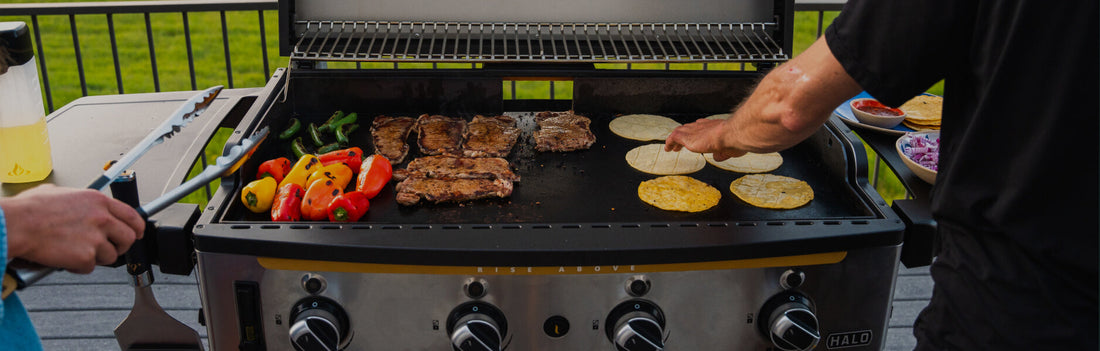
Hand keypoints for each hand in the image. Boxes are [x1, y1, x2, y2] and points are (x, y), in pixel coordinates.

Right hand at [2, 184, 144, 273]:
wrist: (16, 224)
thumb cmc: (29, 209)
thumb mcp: (58, 192)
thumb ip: (75, 198)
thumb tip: (73, 201)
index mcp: (98, 201)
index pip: (132, 215)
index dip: (137, 227)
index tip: (137, 233)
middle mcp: (102, 218)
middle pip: (129, 238)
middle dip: (120, 246)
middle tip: (107, 248)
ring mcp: (96, 238)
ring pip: (111, 256)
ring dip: (96, 257)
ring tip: (76, 251)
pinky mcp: (86, 256)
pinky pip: (90, 267)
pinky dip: (78, 266)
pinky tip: (65, 258)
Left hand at [664, 118, 747, 160]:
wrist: (731, 134)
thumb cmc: (736, 140)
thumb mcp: (730, 149)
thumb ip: (722, 153)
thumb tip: (717, 158)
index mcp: (714, 126)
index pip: (702, 126)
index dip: (697, 131)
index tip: (695, 135)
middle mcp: (703, 126)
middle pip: (689, 128)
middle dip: (685, 135)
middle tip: (680, 143)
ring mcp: (694, 130)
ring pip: (680, 132)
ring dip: (675, 140)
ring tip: (671, 148)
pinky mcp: (687, 136)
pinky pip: (674, 137)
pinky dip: (669, 142)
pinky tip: (667, 149)